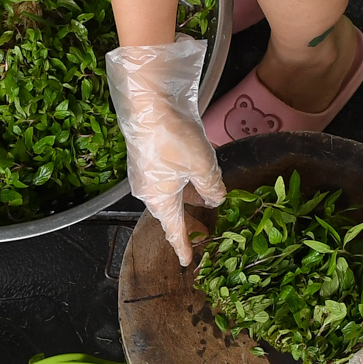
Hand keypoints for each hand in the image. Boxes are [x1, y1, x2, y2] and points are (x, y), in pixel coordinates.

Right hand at [106, 37, 225, 265]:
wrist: (148, 100)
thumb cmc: (174, 138)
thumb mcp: (203, 165)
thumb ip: (212, 187)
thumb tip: (217, 199)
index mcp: (159, 199)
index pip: (174, 230)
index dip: (183, 246)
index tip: (188, 262)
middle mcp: (148, 189)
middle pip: (171, 211)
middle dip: (188, 222)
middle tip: (206, 232)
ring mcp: (145, 171)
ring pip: (170, 192)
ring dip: (188, 198)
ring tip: (207, 200)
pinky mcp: (147, 154)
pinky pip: (167, 175)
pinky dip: (183, 180)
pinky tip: (197, 172)